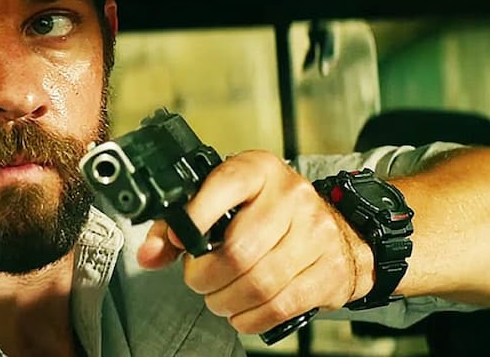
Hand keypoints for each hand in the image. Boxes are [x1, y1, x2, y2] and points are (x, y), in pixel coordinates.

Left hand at [137, 150, 374, 333]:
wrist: (341, 229)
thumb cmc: (272, 213)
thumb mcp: (229, 201)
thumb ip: (182, 224)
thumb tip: (148, 254)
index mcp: (259, 170)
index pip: (225, 185)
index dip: (195, 218)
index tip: (179, 242)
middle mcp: (291, 196)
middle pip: (237, 251)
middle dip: (204, 276)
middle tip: (198, 279)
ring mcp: (315, 233)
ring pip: (258, 283)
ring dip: (225, 301)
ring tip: (218, 297)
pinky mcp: (328, 270)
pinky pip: (280, 305)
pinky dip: (251, 317)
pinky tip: (241, 310)